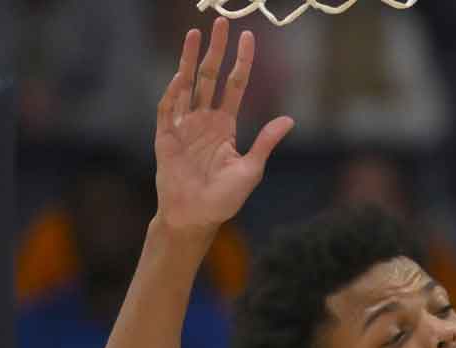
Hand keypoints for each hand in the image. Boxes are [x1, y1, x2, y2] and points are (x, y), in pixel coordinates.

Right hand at [154, 19, 293, 232]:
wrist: (196, 217)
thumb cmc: (224, 197)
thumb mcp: (252, 169)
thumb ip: (266, 142)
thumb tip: (289, 119)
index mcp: (225, 125)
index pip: (235, 85)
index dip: (242, 61)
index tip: (249, 38)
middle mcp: (204, 119)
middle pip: (211, 76)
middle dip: (217, 50)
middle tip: (222, 22)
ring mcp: (184, 126)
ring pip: (187, 85)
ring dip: (190, 60)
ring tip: (195, 34)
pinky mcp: (166, 138)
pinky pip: (169, 110)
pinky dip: (174, 93)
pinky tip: (181, 76)